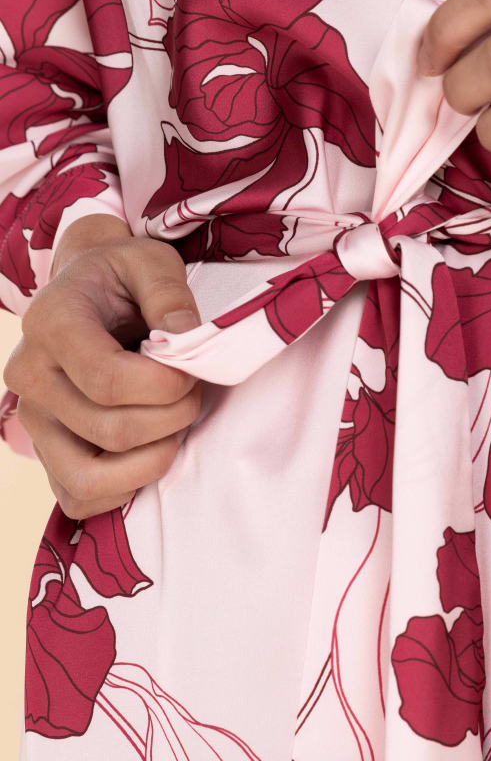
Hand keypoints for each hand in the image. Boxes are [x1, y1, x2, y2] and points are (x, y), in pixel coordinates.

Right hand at [3, 215, 203, 520]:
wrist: (88, 293)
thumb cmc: (122, 279)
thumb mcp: (151, 262)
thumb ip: (170, 294)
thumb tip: (185, 339)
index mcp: (51, 324)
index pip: (108, 381)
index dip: (166, 387)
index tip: (191, 373)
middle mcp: (29, 376)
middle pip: (110, 431)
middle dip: (172, 419)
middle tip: (192, 392)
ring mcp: (32, 420)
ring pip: (90, 478)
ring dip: (151, 461)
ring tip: (171, 425)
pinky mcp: (44, 452)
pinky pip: (79, 498)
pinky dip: (123, 489)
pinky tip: (148, 451)